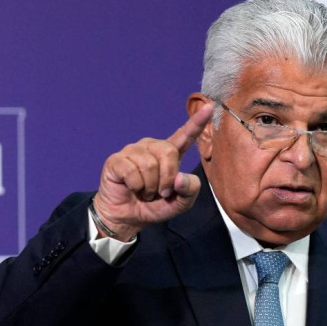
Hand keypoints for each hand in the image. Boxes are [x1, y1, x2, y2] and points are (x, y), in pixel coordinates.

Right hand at [93, 103, 213, 240]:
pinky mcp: (117, 160)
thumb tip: (179, 178)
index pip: (185, 135)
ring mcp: (133, 152)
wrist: (128, 218)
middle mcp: (152, 148)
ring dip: (150, 187)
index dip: (197, 122)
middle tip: (160, 193)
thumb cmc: (155, 206)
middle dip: (167, 178)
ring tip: (145, 192)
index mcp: (170, 154)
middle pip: (168, 152)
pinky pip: (132, 172)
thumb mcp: (181, 203)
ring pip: (150, 164)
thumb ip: (190, 191)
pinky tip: (131, 188)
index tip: (209, 107)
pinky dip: (136, 187)